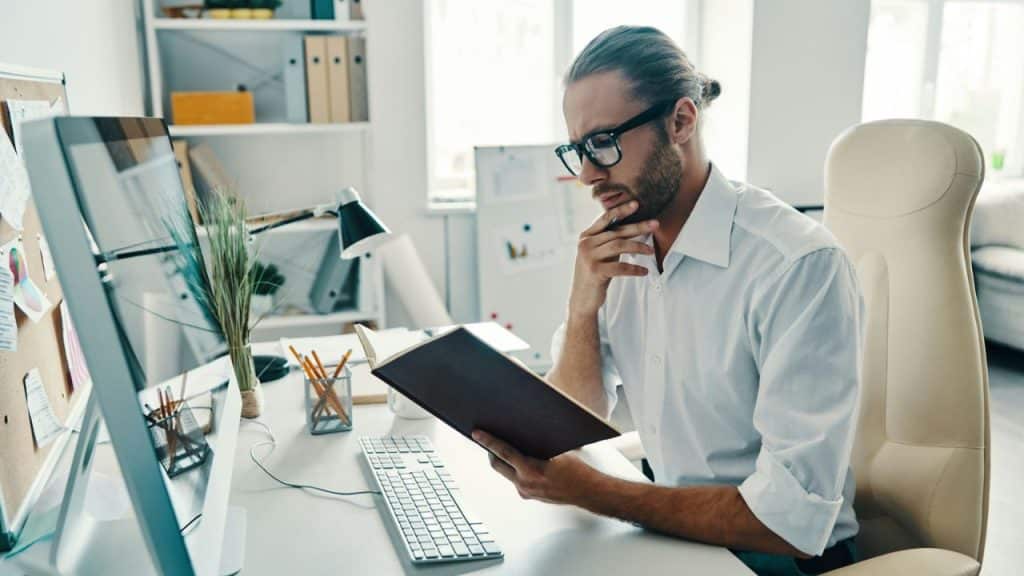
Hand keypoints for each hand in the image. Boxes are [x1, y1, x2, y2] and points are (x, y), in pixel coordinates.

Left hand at [471, 429, 597, 504]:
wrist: (589, 493)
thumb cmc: (578, 471)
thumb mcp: (558, 452)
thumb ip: (537, 446)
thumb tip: (522, 432)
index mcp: (532, 471)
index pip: (504, 452)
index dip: (488, 441)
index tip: (477, 434)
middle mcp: (525, 483)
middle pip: (498, 465)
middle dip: (490, 451)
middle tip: (485, 439)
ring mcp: (526, 492)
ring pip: (505, 473)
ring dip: (502, 460)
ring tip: (500, 447)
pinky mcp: (529, 495)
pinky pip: (515, 479)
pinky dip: (513, 469)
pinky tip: (518, 461)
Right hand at [569, 201, 658, 315]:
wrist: (582, 299)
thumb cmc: (595, 274)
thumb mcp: (600, 253)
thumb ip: (609, 240)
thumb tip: (634, 227)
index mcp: (586, 236)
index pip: (606, 219)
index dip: (621, 211)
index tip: (636, 204)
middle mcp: (585, 244)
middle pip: (617, 232)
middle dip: (638, 228)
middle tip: (655, 224)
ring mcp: (589, 257)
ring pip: (619, 246)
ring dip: (638, 247)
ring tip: (651, 250)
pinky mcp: (595, 271)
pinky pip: (620, 267)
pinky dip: (634, 268)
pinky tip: (644, 271)